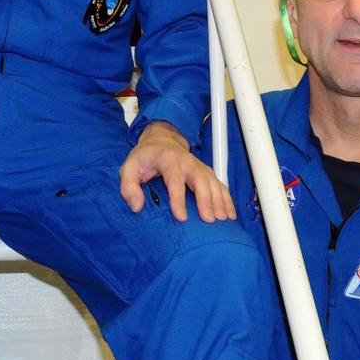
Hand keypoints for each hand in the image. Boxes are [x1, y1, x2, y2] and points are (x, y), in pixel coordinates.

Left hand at [118, 121, 236, 222]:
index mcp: (167, 160)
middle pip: (199, 180)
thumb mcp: (129, 168)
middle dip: (205, 200)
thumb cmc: (144, 158)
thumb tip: (136, 206)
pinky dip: (227, 198)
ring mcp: (198, 165)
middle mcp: (186, 161)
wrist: (161, 139)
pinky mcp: (206, 171)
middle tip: (209, 219)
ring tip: (222, 219)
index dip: (178, 199)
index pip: (174, 180)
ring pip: (212, 182)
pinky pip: (219, 184)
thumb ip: (128, 187)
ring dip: (219, 200)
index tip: (182, 217)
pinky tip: (231, 214)